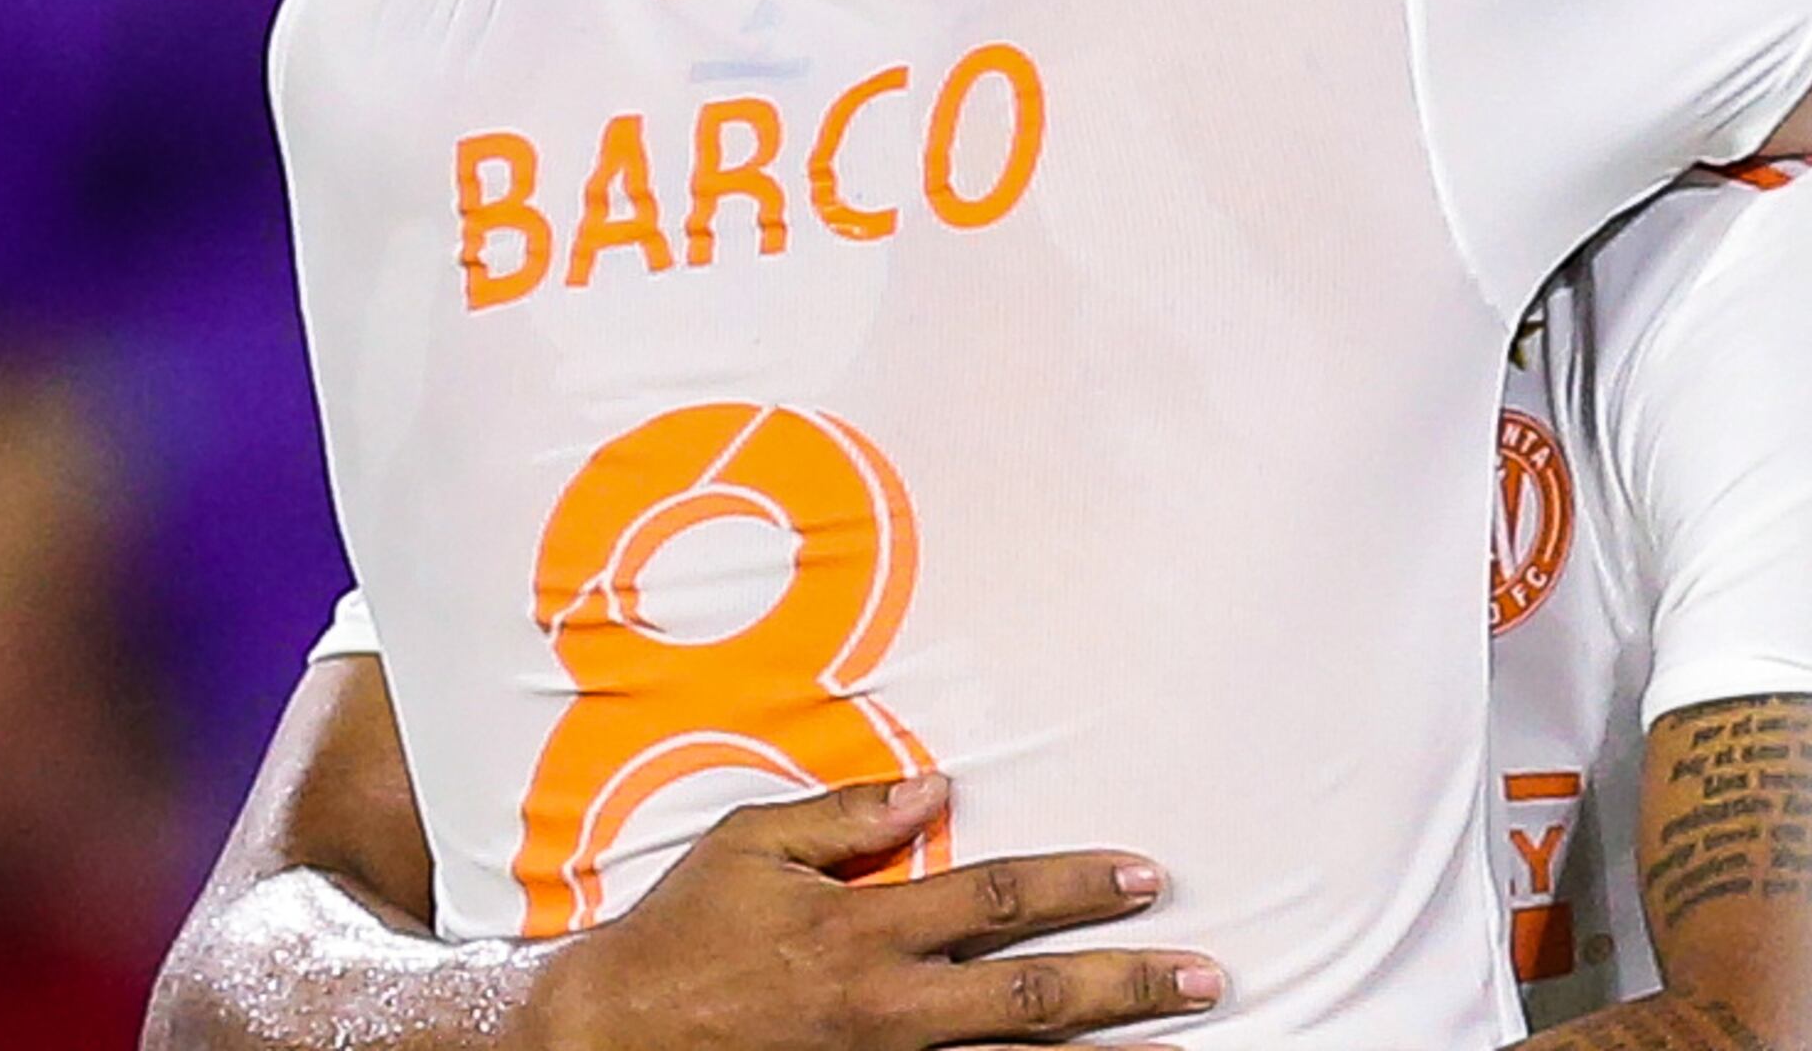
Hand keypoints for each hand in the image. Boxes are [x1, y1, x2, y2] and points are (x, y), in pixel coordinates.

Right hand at [541, 775, 1223, 1050]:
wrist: (608, 1038)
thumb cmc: (678, 935)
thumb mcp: (750, 846)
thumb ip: (846, 816)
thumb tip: (934, 787)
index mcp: (860, 930)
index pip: (994, 899)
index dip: (1076, 884)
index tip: (1142, 875)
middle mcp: (884, 1008)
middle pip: (1030, 994)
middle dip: (1124, 982)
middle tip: (1203, 975)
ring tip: (1172, 1039)